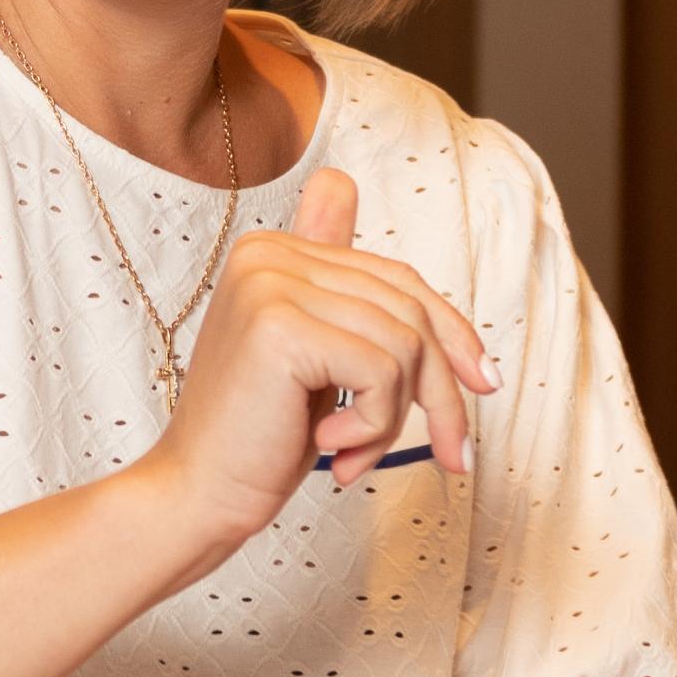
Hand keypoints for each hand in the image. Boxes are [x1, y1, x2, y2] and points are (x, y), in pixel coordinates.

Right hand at [149, 168, 498, 559]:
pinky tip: (329, 447)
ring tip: (353, 453)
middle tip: (449, 453)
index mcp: (275, 249)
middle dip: (441, 389)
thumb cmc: (261, 435)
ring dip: (396, 417)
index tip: (478, 380)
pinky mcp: (279, 325)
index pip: (396, 276)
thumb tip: (341, 183)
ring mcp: (270, 283)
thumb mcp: (315, 353)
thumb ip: (335, 284)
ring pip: (405, 343)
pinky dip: (374, 424)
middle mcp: (267, 252)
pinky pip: (382, 371)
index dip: (449, 328)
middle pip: (409, 308)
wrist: (198, 493)